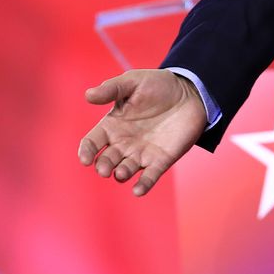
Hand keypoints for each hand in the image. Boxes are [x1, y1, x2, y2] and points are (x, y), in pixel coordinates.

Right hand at [77, 69, 208, 196]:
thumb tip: (88, 95)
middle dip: (103, 166)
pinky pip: (149, 177)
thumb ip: (111, 89)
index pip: (92, 142)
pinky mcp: (161, 160)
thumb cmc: (157, 85)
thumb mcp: (132, 81)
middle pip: (106, 159)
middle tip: (104, 169)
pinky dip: (143, 185)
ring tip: (121, 173)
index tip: (85, 159)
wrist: (189, 92)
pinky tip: (138, 191)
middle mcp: (123, 143)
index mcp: (112, 125)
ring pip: (125, 170)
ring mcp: (141, 153)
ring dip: (121, 174)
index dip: (86, 151)